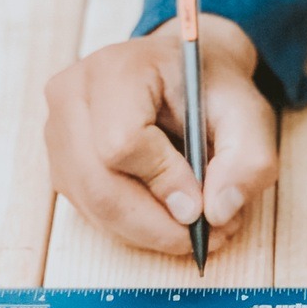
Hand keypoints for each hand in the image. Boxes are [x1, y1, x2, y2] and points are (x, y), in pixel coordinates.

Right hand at [43, 14, 276, 254]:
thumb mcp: (249, 114)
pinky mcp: (60, 160)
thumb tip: (215, 214)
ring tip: (194, 228)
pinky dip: (132, 226)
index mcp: (116, 70)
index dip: (165, 182)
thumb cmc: (211, 88)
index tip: (204, 202)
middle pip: (99, 186)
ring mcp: (57, 130)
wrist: (181, 71)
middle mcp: (72, 97)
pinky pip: (90, 210)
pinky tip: (166, 215)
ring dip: (147, 232)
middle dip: (157, 226)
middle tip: (205, 237)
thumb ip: (247, 160)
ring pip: (92, 207)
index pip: (121, 142)